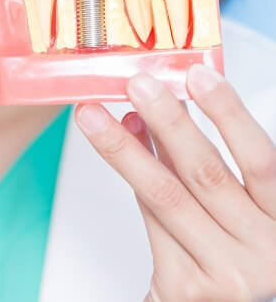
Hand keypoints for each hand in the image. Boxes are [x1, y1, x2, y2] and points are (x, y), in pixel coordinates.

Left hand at [75, 65, 275, 301]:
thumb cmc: (235, 247)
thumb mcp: (239, 203)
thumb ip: (202, 159)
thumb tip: (154, 110)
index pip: (262, 160)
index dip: (229, 113)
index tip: (196, 74)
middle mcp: (263, 250)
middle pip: (206, 173)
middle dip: (166, 121)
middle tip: (136, 84)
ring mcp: (225, 273)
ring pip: (165, 195)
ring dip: (125, 148)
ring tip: (94, 115)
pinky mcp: (186, 288)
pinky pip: (151, 220)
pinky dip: (132, 180)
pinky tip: (117, 147)